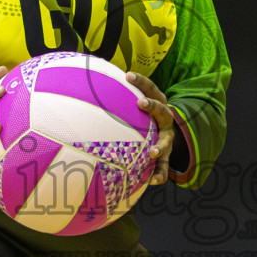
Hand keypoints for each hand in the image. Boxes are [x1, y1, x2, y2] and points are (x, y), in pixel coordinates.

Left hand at [125, 71, 178, 185]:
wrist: (166, 134)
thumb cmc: (143, 119)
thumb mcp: (136, 107)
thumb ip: (120, 99)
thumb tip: (89, 82)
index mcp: (158, 104)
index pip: (151, 89)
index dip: (141, 82)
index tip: (128, 75)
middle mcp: (165, 120)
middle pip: (163, 111)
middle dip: (153, 106)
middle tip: (141, 103)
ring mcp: (167, 138)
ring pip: (166, 141)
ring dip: (160, 146)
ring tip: (151, 152)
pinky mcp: (166, 156)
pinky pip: (164, 166)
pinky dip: (159, 173)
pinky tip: (152, 181)